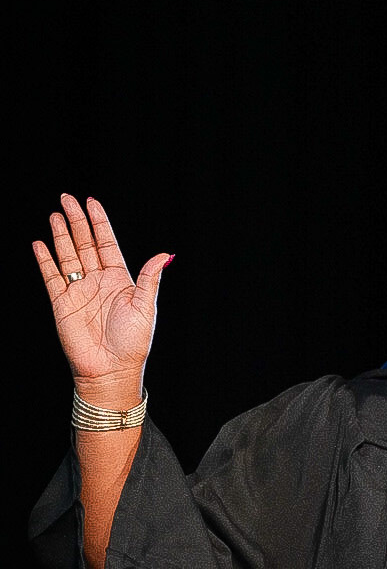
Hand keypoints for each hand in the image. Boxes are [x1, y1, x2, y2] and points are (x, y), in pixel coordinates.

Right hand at [32, 195, 171, 399]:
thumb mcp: (146, 306)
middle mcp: (98, 281)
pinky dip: (45, 260)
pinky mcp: (62, 304)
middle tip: (67, 199)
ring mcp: (79, 291)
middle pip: (85, 244)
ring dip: (61, 235)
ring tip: (55, 214)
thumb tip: (165, 254)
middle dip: (77, 221)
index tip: (92, 202)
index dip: (99, 223)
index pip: (107, 243)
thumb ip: (150, 278)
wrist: (111, 370)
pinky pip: (51, 277)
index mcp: (120, 279)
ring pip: (67, 256)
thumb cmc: (132, 342)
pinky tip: (40, 244)